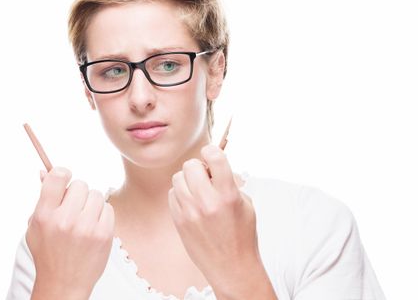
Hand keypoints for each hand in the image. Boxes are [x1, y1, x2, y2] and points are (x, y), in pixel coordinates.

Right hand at [26, 167, 114, 299]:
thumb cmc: (49, 252)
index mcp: (44, 215)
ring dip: (91, 203)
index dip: (62, 174)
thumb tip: (45, 170)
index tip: (64, 180)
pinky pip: (108, 208)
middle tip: (74, 207)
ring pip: (96, 194)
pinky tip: (93, 226)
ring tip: (84, 218)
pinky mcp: (103, 234)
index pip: (57, 177)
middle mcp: (65, 220)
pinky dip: (102, 214)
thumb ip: (43, 198)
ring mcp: (86, 227)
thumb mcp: (36, 226)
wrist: (64, 283)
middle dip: (78, 193)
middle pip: (80, 184)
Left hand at [168, 145, 267, 296]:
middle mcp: (207, 202)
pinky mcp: (179, 220)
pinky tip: (192, 203)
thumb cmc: (242, 235)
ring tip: (199, 190)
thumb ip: (229, 182)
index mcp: (228, 195)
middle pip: (191, 165)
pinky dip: (181, 194)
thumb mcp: (245, 204)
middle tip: (206, 176)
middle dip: (199, 166)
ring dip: (188, 180)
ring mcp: (190, 212)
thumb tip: (214, 164)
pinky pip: (172, 194)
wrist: (231, 267)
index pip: (215, 157)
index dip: (212, 150)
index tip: (211, 153)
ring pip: (178, 178)